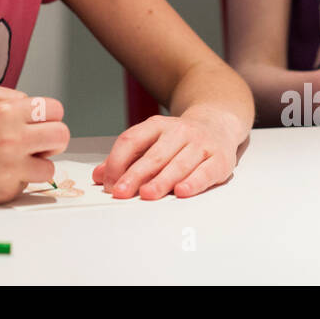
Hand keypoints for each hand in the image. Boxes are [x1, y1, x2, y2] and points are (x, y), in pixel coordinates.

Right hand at [0, 84, 68, 203]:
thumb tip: (35, 107)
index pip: (55, 110)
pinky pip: (27, 183)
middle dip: (52, 137)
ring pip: (49, 166)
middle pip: (61, 136)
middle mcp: (12, 141)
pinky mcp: (6, 192)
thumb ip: (9, 95)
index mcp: (5, 113)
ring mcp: (10, 170)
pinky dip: (18, 178)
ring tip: (15, 157)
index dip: (48, 114)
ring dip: (37, 161)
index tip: (39, 119)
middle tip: (37, 139)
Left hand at [92, 106, 240, 199]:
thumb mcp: (151, 140)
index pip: (131, 140)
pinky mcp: (219, 159)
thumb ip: (125, 158)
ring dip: (161, 181)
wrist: (217, 124)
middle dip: (135, 175)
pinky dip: (193, 182)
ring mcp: (200, 144)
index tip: (109, 183)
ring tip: (147, 194)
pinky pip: (205, 172)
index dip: (117, 162)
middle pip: (153, 155)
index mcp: (157, 126)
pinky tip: (181, 191)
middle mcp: (179, 132)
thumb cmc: (179, 139)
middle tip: (121, 192)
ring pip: (178, 164)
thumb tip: (99, 176)